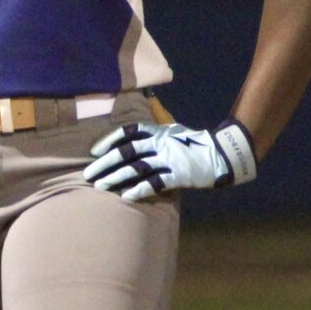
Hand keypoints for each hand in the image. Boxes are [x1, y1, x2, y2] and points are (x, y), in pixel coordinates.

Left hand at [84, 119, 257, 200]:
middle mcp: (160, 143)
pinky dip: (139, 189)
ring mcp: (169, 159)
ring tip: (101, 186)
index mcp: (158, 131)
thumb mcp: (172, 129)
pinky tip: (126, 196)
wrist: (222, 155)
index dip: (109, 140)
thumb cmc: (192, 143)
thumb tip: (141, 112)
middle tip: (89, 173)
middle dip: (105, 163)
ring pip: (137, 168)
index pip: (128, 132)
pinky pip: (155, 183)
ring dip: (116, 177)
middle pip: (127, 152)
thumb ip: (155, 125)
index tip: (95, 151)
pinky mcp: (178, 175)